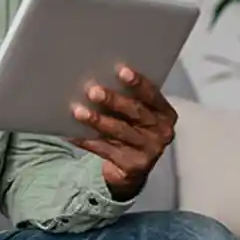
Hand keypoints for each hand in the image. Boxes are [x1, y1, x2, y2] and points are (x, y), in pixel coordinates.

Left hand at [69, 65, 177, 201]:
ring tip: (78, 111)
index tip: (121, 71)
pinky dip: (88, 141)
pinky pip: (107, 150)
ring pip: (120, 131)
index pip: (152, 95)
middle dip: (114, 100)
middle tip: (93, 91)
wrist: (133, 168)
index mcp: (165, 114)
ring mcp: (149, 151)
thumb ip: (128, 99)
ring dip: (98, 120)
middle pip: (136, 112)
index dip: (138, 83)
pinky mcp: (134, 166)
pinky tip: (73, 134)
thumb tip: (97, 79)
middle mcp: (161, 132)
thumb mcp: (136, 115)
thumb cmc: (132, 130)